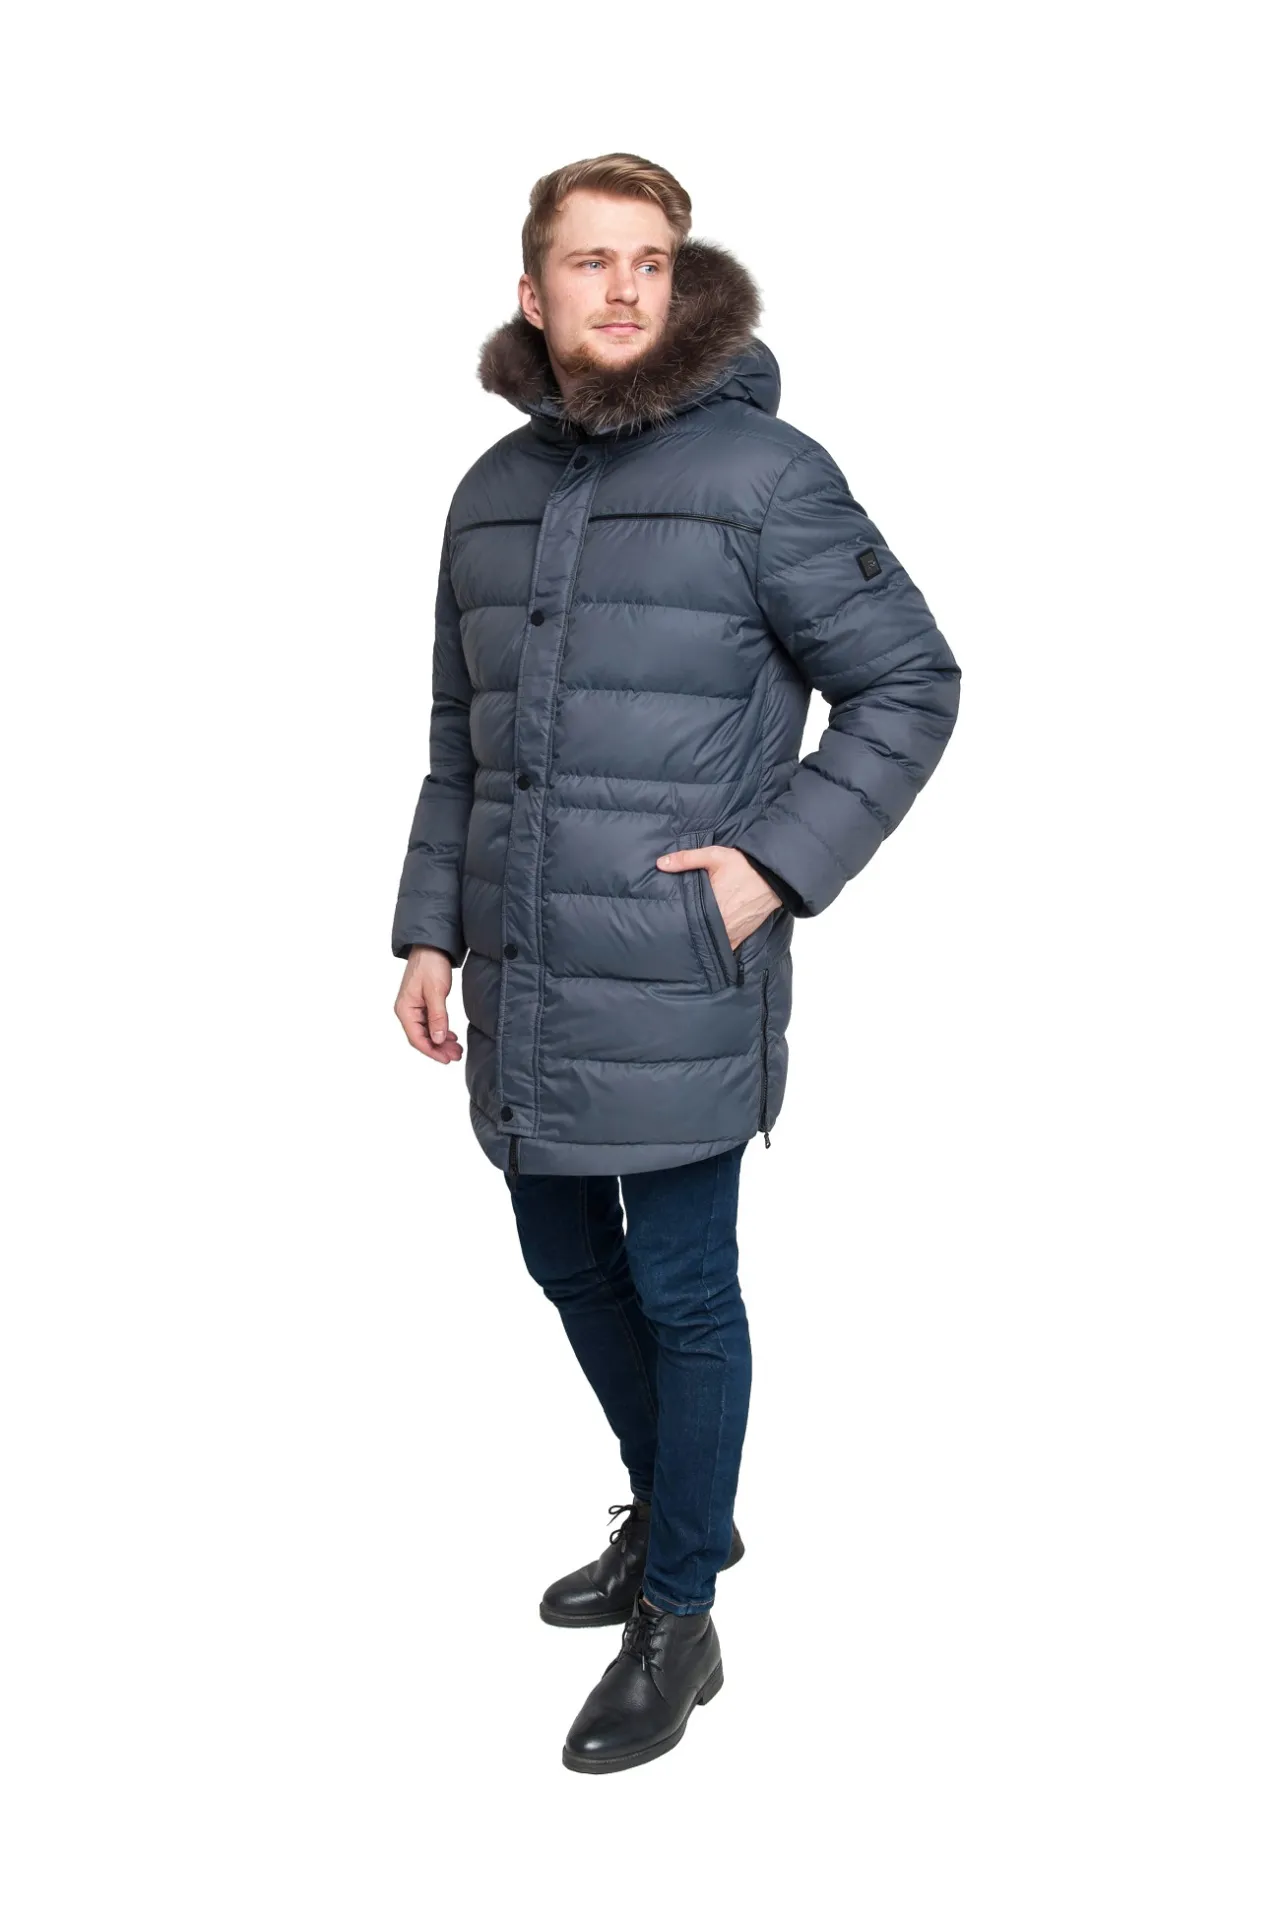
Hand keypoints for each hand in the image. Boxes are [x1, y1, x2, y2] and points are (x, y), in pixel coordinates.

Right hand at [394, 946, 463, 1061]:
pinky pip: (430, 1023)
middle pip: (422, 1037)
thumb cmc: (430, 965)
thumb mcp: (436, 992)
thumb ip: (437, 1016)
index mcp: (405, 1009)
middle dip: (438, 1048)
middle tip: (456, 1055)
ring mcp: (414, 1008)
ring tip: (456, 1049)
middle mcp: (407, 1011)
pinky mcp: (422, 1004)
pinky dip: (440, 1030)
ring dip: (441, 1041)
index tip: (446, 1059)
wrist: (432, 946)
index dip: (431, 1051)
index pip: (416, 1038)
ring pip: (427, 1031)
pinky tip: (451, 1036)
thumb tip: (437, 1039)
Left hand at [655, 845, 781, 950]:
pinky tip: (707, 939)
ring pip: (708, 942)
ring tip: (689, 932)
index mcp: (710, 906)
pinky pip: (724, 947)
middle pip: (695, 933)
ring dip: (700, 938)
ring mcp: (731, 933)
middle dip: (685, 930)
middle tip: (671, 928)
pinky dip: (715, 945)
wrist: (773, 878)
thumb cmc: (744, 866)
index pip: (684, 920)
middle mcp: (720, 924)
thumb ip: (686, 859)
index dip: (673, 921)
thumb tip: (661, 863)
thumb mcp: (714, 856)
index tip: (664, 920)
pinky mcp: (740, 937)